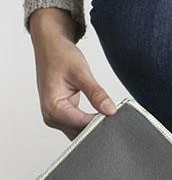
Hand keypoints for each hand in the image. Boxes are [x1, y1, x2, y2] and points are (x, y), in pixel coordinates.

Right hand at [28, 6, 116, 140]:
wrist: (50, 46)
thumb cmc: (59, 55)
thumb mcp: (81, 72)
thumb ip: (96, 93)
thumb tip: (110, 110)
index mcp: (52, 107)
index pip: (81, 125)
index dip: (100, 122)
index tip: (114, 115)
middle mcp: (51, 116)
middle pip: (80, 132)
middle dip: (97, 126)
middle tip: (114, 114)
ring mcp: (56, 118)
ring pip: (80, 132)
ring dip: (94, 125)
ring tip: (106, 111)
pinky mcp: (62, 116)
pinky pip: (79, 126)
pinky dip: (90, 122)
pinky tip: (101, 115)